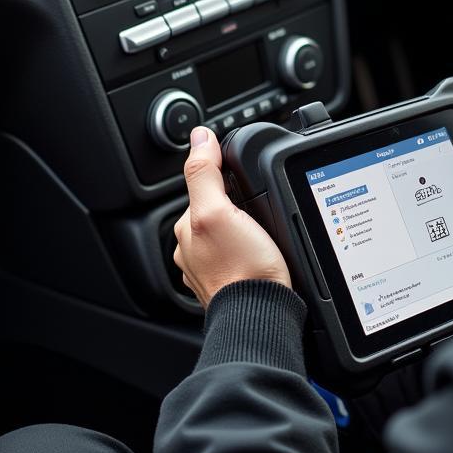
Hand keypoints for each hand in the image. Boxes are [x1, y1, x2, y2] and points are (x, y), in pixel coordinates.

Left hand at [173, 126, 291, 308]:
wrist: (262, 316)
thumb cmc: (242, 271)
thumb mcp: (218, 211)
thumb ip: (204, 173)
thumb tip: (199, 136)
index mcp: (187, 229)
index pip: (204, 189)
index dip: (226, 179)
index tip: (246, 181)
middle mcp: (194, 252)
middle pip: (218, 212)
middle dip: (237, 207)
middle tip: (262, 210)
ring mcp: (213, 270)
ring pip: (230, 235)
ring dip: (246, 230)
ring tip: (266, 233)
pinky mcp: (234, 284)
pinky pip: (241, 256)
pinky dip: (252, 251)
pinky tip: (264, 253)